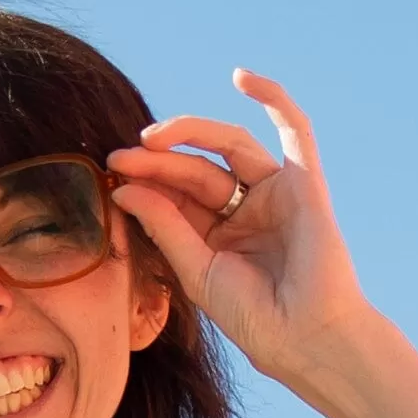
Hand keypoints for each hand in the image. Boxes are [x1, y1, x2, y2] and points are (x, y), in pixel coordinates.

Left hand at [105, 70, 417, 417]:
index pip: (177, 194)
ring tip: (152, 137)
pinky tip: (242, 77)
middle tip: (122, 157)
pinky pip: (293, 129)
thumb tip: (124, 187)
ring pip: (229, 145)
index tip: (112, 173)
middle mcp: (246, 209)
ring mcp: (275, 193)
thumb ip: (165, 225)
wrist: (305, 339)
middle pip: (196, 169)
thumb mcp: (197, 271)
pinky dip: (273, 98)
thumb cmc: (255, 319)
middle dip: (159, 161)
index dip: (146, 180)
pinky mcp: (305, 182)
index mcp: (218, 235)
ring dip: (191, 133)